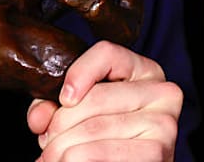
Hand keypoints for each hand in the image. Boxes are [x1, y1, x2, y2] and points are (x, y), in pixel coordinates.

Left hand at [26, 41, 182, 161]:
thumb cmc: (109, 138)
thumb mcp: (82, 112)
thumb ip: (56, 107)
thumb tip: (38, 118)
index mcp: (144, 70)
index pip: (107, 53)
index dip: (79, 73)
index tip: (63, 99)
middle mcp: (162, 92)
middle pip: (96, 97)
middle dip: (59, 125)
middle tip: (45, 142)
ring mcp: (164, 122)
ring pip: (95, 127)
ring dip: (62, 147)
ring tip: (50, 157)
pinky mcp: (159, 151)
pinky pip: (105, 152)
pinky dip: (77, 159)